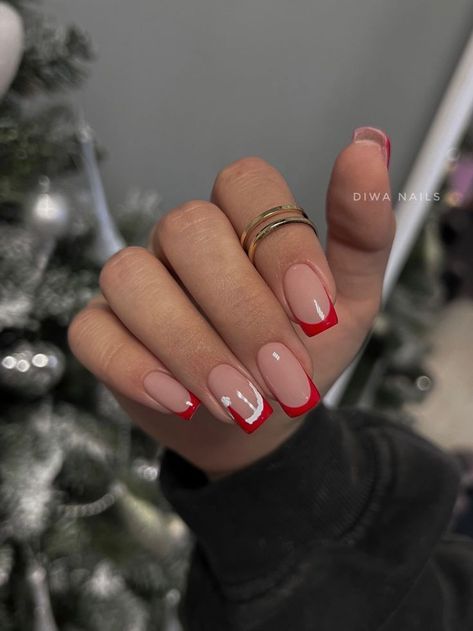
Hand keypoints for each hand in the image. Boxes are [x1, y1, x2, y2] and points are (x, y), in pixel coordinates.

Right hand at [68, 127, 394, 477]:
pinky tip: (182, 403)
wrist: (258, 419)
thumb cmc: (301, 352)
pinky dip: (135, 369)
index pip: (246, 184)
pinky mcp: (102, 328)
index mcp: (242, 218)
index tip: (316, 315)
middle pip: (187, 230)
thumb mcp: (349, 301)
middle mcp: (183, 239)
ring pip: (132, 278)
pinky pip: (93, 332)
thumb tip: (369, 145)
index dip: (280, 245)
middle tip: (284, 378)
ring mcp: (138, 281)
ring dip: (190, 346)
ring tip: (240, 403)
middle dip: (241, 312)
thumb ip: (362, 232)